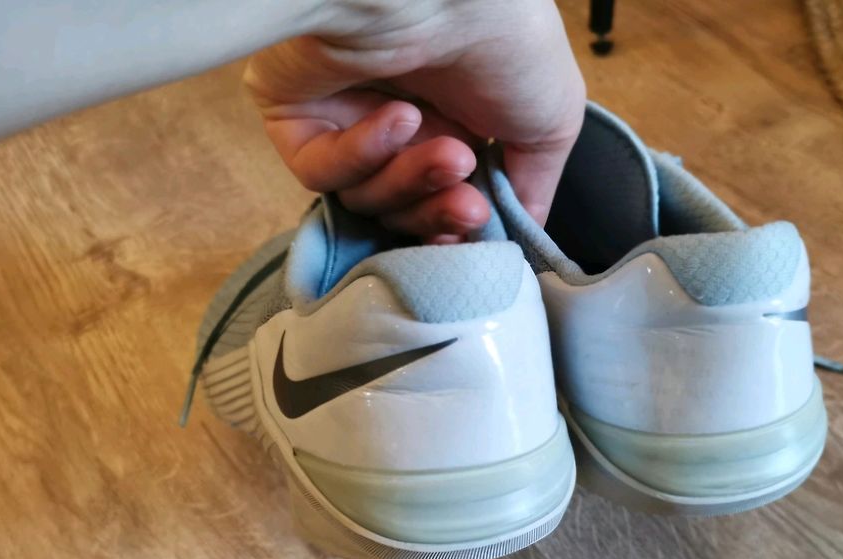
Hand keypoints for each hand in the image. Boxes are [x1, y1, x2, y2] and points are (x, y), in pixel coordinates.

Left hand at [243, 0, 585, 239]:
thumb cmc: (510, 40)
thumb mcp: (549, 123)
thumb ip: (532, 189)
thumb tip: (516, 234)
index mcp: (450, 120)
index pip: (437, 200)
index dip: (454, 225)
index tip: (476, 228)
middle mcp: (393, 119)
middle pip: (399, 209)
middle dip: (436, 215)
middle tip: (467, 208)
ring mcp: (342, 115)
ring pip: (362, 196)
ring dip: (408, 183)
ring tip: (446, 152)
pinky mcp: (293, 111)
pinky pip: (321, 170)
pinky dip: (362, 155)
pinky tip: (396, 117)